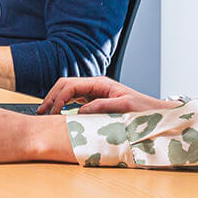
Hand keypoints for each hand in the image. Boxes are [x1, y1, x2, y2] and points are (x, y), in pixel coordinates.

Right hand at [39, 76, 171, 113]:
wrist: (157, 114)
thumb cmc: (144, 110)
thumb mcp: (125, 107)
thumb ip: (102, 106)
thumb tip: (80, 110)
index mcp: (101, 83)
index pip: (71, 85)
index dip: (58, 98)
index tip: (52, 111)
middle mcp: (96, 86)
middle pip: (65, 85)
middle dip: (51, 97)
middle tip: (41, 112)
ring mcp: (95, 93)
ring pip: (68, 92)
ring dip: (55, 101)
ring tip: (45, 113)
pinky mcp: (96, 101)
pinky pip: (75, 100)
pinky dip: (64, 106)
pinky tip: (58, 114)